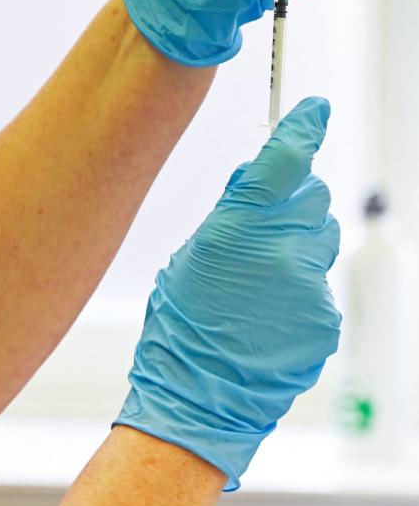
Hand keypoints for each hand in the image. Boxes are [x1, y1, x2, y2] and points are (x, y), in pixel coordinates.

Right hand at [115, 97, 340, 488]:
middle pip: (311, 199)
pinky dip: (297, 293)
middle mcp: (283, 251)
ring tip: (258, 286)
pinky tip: (267, 317)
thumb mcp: (189, 257)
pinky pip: (318, 287)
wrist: (199, 394)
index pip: (284, 161)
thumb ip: (230, 218)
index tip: (315, 111)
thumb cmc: (180, 326)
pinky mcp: (325, 317)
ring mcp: (310, 287)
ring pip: (318, 243)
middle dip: (292, 204)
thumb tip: (255, 185)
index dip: (303, 130)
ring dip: (296, 250)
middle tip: (260, 229)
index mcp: (239, 228)